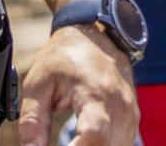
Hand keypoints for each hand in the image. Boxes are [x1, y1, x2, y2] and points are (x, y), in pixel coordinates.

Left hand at [16, 26, 136, 145]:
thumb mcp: (37, 86)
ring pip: (121, 145)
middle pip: (110, 145)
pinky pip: (124, 140)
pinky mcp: (133, 112)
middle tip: (64, 145)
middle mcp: (121, 102)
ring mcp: (131, 108)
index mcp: (97, 92)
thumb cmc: (63, 56)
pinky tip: (87, 144)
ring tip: (73, 143)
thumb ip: (33, 121)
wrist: (92, 31)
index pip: (94, 135)